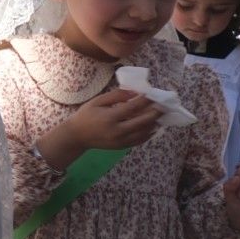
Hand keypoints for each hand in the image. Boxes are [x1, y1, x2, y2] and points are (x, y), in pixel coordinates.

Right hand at [40, 89, 163, 167]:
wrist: (76, 136)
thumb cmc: (85, 116)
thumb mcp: (97, 101)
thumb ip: (116, 96)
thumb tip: (134, 92)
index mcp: (109, 117)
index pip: (133, 107)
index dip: (144, 100)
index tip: (152, 94)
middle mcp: (117, 130)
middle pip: (143, 121)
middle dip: (155, 112)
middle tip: (163, 106)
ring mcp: (120, 140)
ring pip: (144, 132)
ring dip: (154, 123)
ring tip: (160, 115)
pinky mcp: (122, 146)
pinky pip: (140, 140)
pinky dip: (149, 133)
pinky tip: (153, 126)